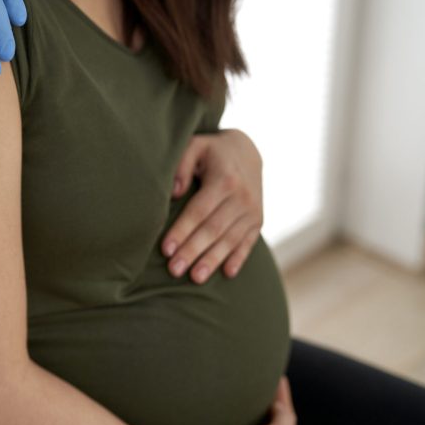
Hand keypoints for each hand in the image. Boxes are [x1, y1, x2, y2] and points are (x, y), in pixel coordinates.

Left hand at [161, 129, 262, 283]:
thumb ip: (181, 166)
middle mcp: (242, 197)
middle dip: (193, 251)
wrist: (246, 152)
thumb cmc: (210, 152)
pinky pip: (248, 243)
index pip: (199, 210)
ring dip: (212, 260)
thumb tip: (175, 193)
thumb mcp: (194, 146)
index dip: (182, 231)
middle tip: (174, 270)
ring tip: (195, 278)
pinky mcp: (258, 221)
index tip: (165, 249)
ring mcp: (253, 211)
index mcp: (224, 179)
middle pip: (213, 229)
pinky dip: (238, 259)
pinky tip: (227, 274)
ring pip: (230, 240)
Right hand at [204, 378, 298, 424]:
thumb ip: (284, 416)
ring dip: (249, 411)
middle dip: (267, 402)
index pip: (286, 415)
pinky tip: (226, 414)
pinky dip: (235, 420)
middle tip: (258, 380)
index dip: (282, 394)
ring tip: (242, 393)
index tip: (276, 374)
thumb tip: (278, 402)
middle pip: (270, 421)